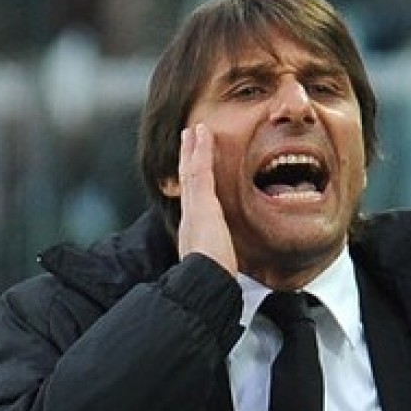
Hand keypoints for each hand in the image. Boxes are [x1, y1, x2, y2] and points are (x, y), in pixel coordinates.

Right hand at [176, 124, 236, 275]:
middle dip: (187, 160)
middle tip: (187, 140)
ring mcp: (194, 207)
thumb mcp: (216, 267)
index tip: (191, 167)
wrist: (204, 280)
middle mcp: (191, 216)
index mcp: (195, 231)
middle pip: (187, 180)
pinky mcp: (201, 202)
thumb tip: (223, 271)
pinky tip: (202, 133)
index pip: (193, 200)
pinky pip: (200, 170)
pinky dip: (200, 150)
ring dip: (193, 149)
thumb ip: (218, 263)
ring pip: (191, 171)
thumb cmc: (213, 278)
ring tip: (194, 131)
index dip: (190, 182)